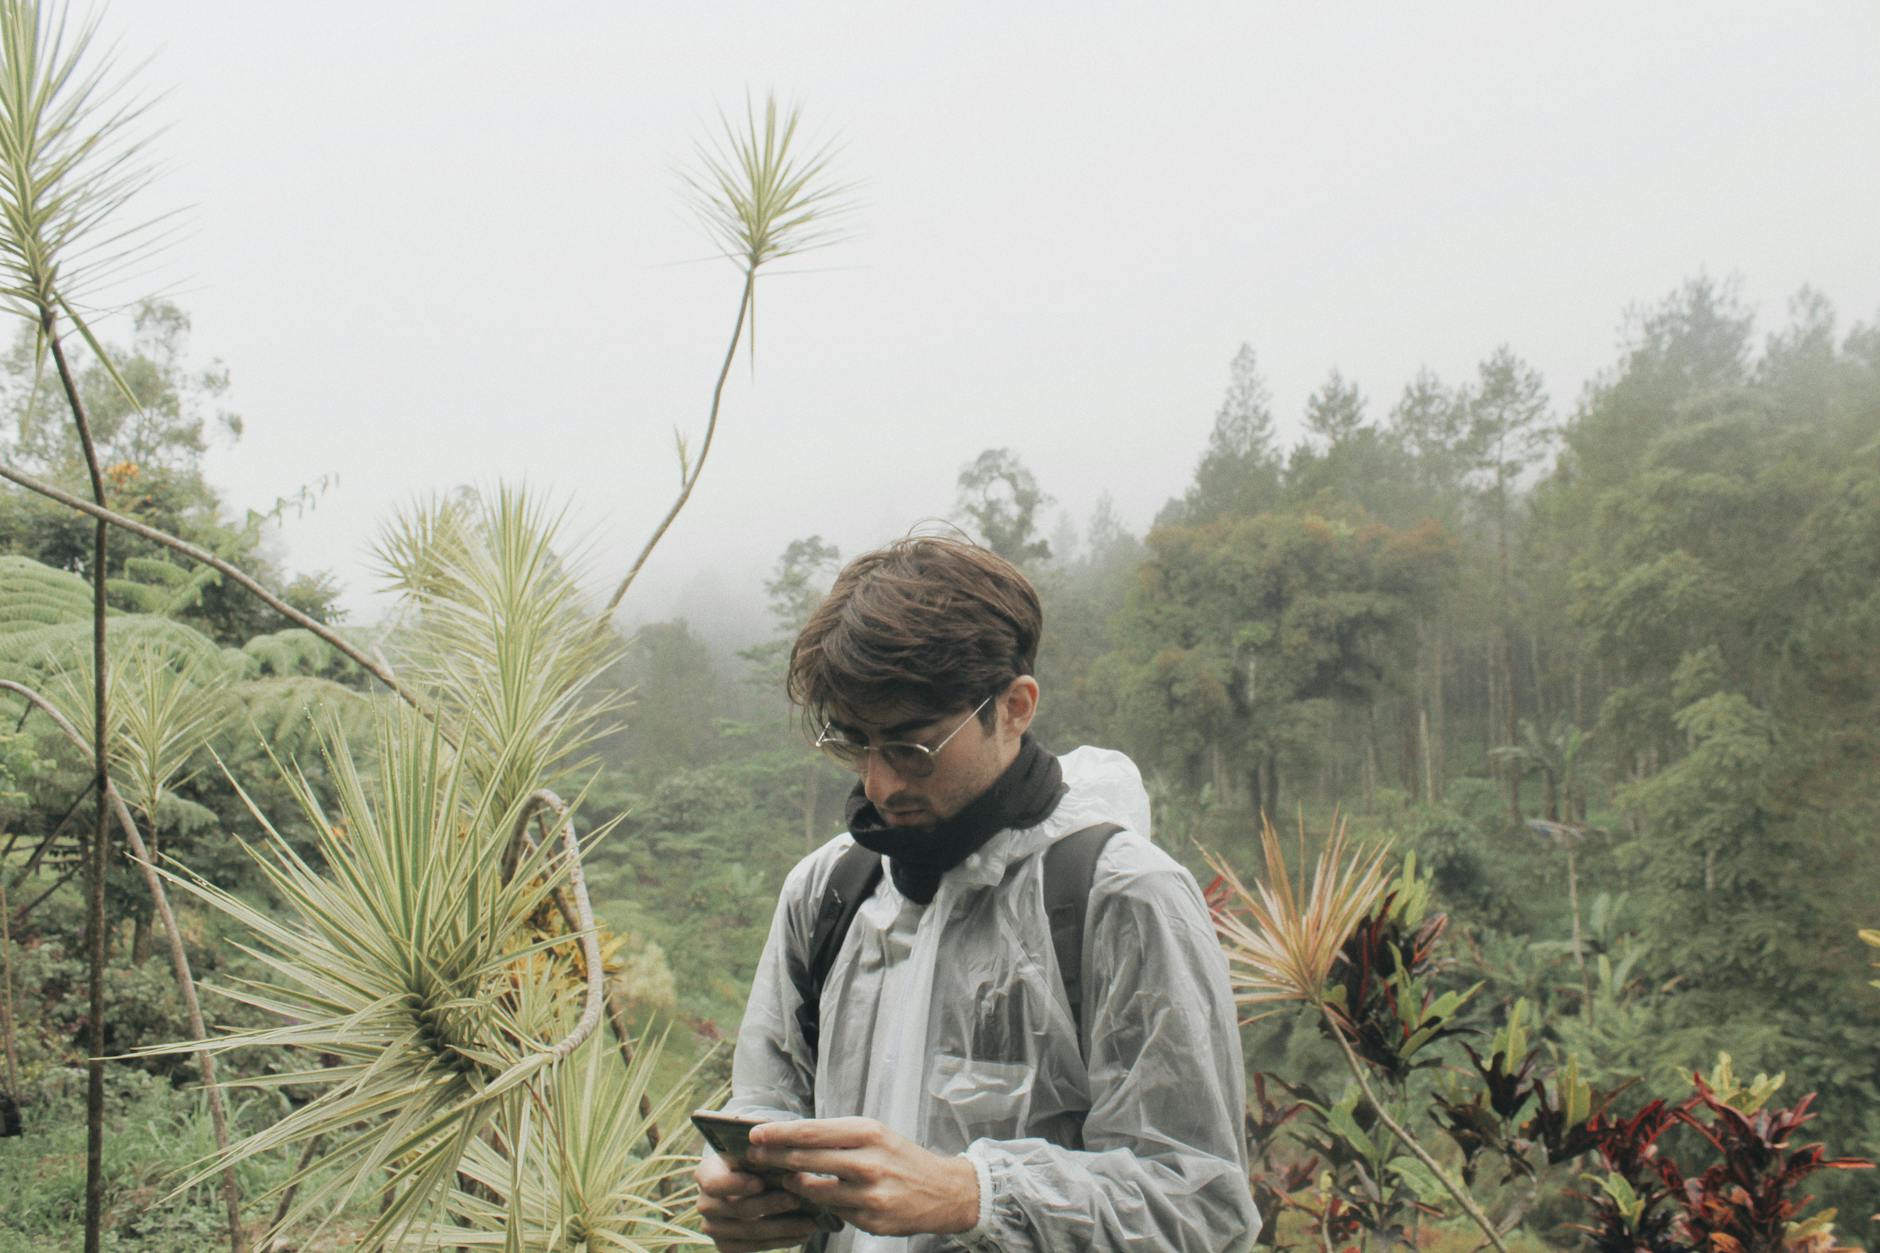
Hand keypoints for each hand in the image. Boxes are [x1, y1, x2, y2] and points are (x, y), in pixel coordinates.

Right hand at [696, 1149, 823, 1251]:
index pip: (714, 1183)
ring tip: (810, 1221)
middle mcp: (706, 1204)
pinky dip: (781, 1241)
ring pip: (750, 1232)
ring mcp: (714, 1228)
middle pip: (738, 1209)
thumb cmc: (754, 1157)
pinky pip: (755, 1247)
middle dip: (770, 1205)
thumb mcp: (755, 1146)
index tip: (760, 1183)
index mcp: (706, 1173)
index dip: (737, 1185)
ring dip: (783, 1227)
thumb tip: (782, 1147)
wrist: (747, 1178)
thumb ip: (763, 1147)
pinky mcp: (727, 1245)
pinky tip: (802, 1233)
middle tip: (797, 1200)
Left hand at [748, 1116, 978, 1237]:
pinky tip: (811, 1198)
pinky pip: (832, 1211)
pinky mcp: (871, 1221)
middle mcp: (867, 1162)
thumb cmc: (901, 1158)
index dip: (779, 1134)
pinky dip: (818, 1204)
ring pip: (813, 1190)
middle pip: (806, 1160)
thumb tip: (792, 1139)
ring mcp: (869, 1195)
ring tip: (783, 1179)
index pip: (811, 1132)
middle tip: (754, 1157)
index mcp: (868, 1133)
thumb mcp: (874, 1134)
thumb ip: (837, 1137)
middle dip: (774, 1158)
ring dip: (792, 1185)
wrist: (944, 1191)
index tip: (755, 1134)